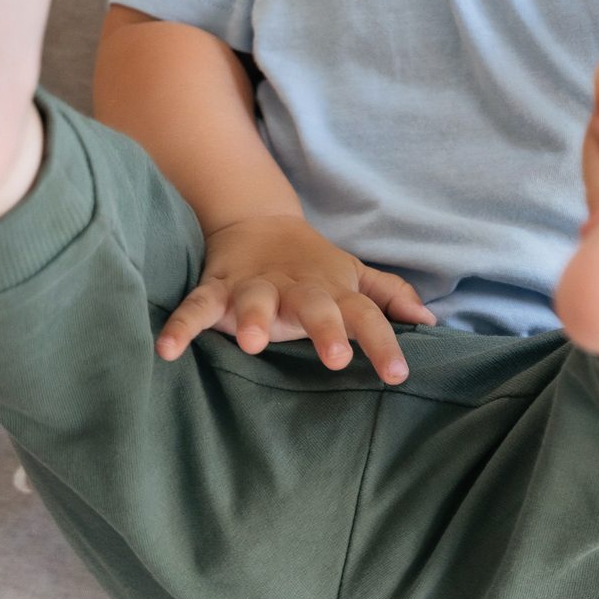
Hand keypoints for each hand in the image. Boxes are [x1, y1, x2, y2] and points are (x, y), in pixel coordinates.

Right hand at [156, 213, 437, 383]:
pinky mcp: (216, 289)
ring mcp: (255, 287)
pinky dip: (181, 325)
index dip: (384, 343)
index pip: (367, 316)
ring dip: (254, 318)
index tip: (399, 375)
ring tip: (252, 343)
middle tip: (334, 357)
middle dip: (324, 329)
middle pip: (315, 305)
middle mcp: (296, 289)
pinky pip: (196, 306)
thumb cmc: (314, 266)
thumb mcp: (354, 277)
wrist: (258, 223)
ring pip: (255, 300)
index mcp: (333, 291)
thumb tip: (430, 320)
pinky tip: (167, 349)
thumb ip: (389, 297)